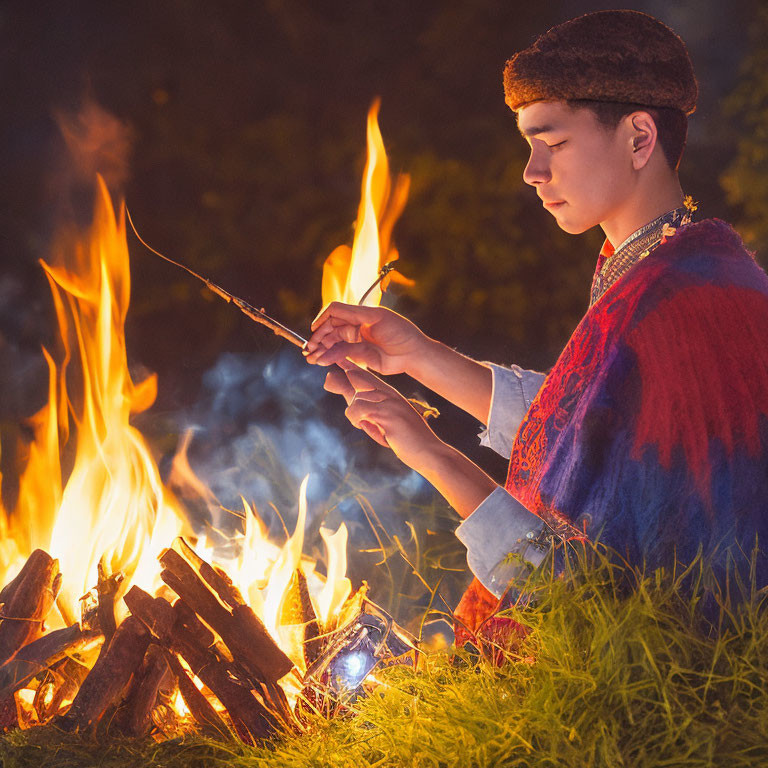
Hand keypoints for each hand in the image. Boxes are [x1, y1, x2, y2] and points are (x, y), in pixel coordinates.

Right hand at [304, 303, 427, 375]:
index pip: (335, 312)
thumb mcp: (377, 317)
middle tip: (308, 348)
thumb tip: (331, 316)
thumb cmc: (400, 332)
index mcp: (360, 314)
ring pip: (332, 343)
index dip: (322, 319)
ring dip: (320, 349)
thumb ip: (353, 315)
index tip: (314, 328)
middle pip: (330, 329)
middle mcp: (356, 326)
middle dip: (318, 338)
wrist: (413, 354)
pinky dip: (329, 356)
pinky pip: (340, 354)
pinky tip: (321, 360)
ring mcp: (356, 341)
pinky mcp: (358, 355)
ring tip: (310, 357)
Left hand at [324, 362, 440, 470]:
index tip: (338, 359)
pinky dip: (357, 420)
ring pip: (356, 398)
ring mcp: (389, 402)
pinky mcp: (387, 414)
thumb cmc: (409, 441)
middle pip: (359, 378)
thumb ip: (374, 416)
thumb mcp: (390, 424)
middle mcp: (391, 394)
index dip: (351, 367)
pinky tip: (366, 427)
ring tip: (363, 425)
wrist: (429, 452)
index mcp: (392, 395)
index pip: (368, 376)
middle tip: (329, 379)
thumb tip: (357, 413)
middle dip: (342, 378)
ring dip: (354, 414)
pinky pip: (359, 410)